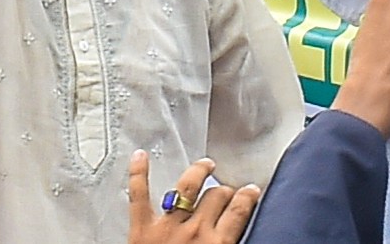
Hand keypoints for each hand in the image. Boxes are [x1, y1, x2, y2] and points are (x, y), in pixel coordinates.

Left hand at [125, 154, 258, 243]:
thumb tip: (237, 241)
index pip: (238, 212)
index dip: (247, 197)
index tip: (251, 190)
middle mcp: (195, 230)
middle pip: (216, 197)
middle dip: (224, 189)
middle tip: (226, 187)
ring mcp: (167, 224)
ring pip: (186, 186)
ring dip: (197, 171)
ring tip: (205, 164)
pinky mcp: (141, 225)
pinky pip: (139, 193)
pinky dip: (138, 171)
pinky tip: (140, 155)